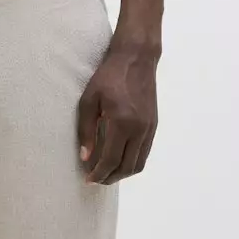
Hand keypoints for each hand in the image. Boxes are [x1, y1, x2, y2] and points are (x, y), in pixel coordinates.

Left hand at [77, 43, 157, 184]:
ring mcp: (149, 129)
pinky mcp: (154, 126)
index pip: (111, 160)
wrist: (136, 59)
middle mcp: (139, 130)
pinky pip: (144, 153)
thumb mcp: (89, 99)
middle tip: (95, 179)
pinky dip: (132, 162)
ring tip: (106, 172)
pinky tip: (119, 159)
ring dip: (122, 173)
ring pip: (138, 164)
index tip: (88, 179)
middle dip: (110, 178)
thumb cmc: (108, 76)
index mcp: (121, 123)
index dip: (99, 173)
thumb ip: (86, 130)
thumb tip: (85, 157)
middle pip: (126, 167)